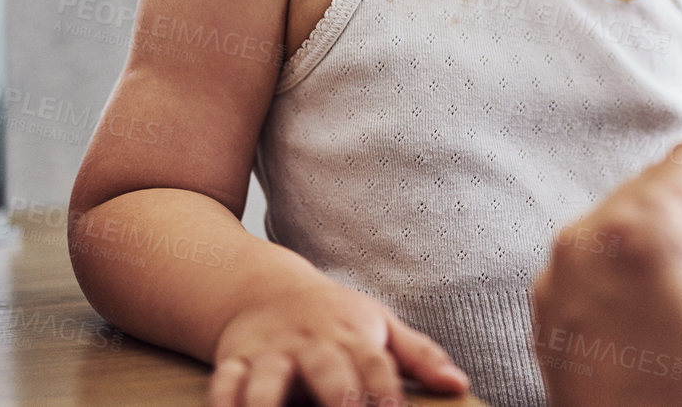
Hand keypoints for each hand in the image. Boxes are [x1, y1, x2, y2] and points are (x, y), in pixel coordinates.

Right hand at [208, 273, 469, 406]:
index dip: (386, 390)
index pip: (374, 363)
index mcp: (352, 335)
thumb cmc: (336, 317)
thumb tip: (459, 385)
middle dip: (338, 400)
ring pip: (266, 380)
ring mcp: (270, 353)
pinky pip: (224, 384)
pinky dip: (222, 403)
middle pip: (326, 370)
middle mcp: (311, 343)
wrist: (267, 287)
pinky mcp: (234, 362)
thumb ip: (419, 356)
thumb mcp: (381, 326)